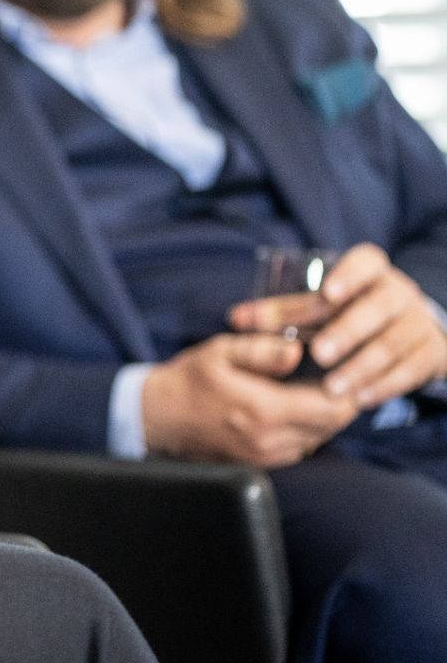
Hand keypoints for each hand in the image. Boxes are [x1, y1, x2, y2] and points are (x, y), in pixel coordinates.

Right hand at [142, 334, 358, 466]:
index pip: (333, 409)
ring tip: (309, 393)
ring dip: (320, 419)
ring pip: (318, 440)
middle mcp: (270, 439)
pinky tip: (289, 412)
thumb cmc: (187, 381)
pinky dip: (303, 431)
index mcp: (264, 409)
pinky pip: (298, 449)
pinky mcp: (259, 465)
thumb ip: (262, 350)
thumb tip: (297, 352)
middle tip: (330, 378)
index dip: (346, 390)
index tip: (340, 371)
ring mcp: (265, 457)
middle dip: (337, 402)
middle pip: (331, 427)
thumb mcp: (220, 352)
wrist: (155, 418)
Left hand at [229, 243, 446, 410]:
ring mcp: (419, 322)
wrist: (408, 327)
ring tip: (331, 387)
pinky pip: (411, 370)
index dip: (349, 275)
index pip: (366, 263)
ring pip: (393, 343)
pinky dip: (384, 385)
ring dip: (361, 367)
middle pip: (378, 308)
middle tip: (318, 354)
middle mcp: (399, 292)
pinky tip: (360, 399)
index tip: (328, 293)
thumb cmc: (348, 310)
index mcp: (372, 270)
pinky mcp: (431, 352)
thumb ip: (282, 309)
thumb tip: (236, 319)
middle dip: (347, 331)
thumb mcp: (321, 301)